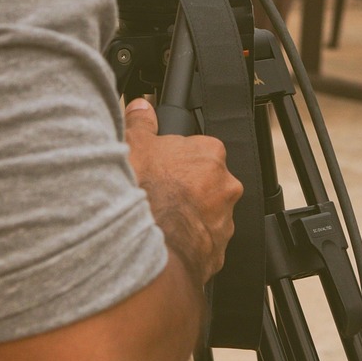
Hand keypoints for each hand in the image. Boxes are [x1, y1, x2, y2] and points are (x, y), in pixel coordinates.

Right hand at [124, 99, 242, 286]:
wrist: (148, 248)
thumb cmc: (147, 194)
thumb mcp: (135, 145)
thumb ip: (142, 123)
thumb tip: (142, 108)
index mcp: (211, 154)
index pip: (199, 149)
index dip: (177, 158)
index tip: (163, 167)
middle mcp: (225, 186)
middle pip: (205, 181)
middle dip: (185, 188)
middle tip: (159, 194)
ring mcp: (224, 221)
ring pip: (205, 214)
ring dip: (188, 216)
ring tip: (160, 220)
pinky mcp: (217, 253)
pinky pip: (202, 243)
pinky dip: (187, 243)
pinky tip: (166, 241)